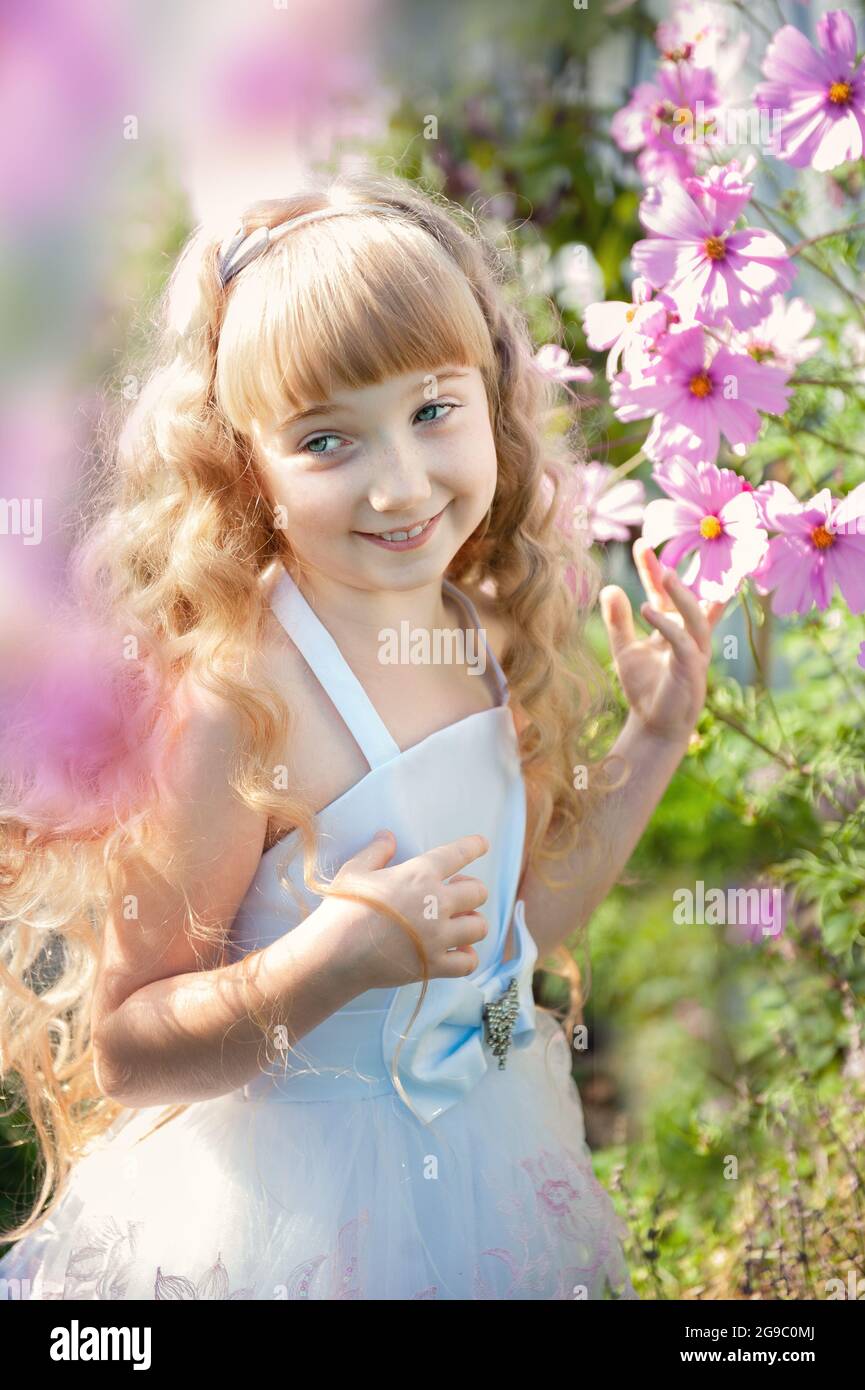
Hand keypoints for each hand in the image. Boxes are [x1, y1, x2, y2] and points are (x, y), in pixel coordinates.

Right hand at [316, 830, 490, 991]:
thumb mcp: (355, 870)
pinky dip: (467, 957)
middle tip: (457, 893)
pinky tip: (459, 951)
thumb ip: (377, 851)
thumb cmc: (343, 908)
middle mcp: (436, 904)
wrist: (334, 952)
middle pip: (478, 892)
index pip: (457, 854)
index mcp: (419, 875)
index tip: (482, 844)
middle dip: (472, 890)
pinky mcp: (434, 965)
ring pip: (479, 927)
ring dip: (472, 923)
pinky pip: (468, 962)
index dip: (473, 846)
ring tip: (460, 923)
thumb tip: (387, 835)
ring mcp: (438, 937)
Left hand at [599, 538, 725, 742]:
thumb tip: (609, 587)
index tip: (641, 545)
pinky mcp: (692, 671)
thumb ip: (618, 621)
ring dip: (681, 595)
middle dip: (668, 575)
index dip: (652, 571)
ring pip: (694, 618)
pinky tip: (648, 610)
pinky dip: (667, 625)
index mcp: (672, 629)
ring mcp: (694, 653)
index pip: (662, 594)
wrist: (653, 726)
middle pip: (682, 600)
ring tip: (664, 573)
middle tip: (648, 548)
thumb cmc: (644, 688)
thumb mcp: (625, 649)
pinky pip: (683, 643)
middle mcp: (688, 637)